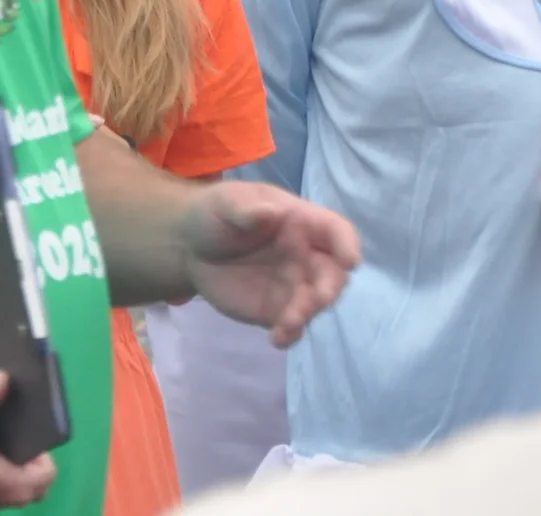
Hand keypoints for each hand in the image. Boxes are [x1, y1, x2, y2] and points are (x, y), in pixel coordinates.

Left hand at [179, 181, 360, 347]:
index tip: (351, 261)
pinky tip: (277, 339)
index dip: (347, 244)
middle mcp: (305, 255)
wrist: (189, 245)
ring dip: (307, 314)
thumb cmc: (216, 213)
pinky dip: (290, 334)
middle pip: (332, 273)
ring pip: (314, 303)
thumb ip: (248, 208)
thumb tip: (272, 212)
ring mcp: (293, 285)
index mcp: (300, 221)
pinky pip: (292, 326)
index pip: (335, 230)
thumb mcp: (226, 201)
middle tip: (318, 300)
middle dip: (330, 287)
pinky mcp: (276, 310)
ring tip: (286, 324)